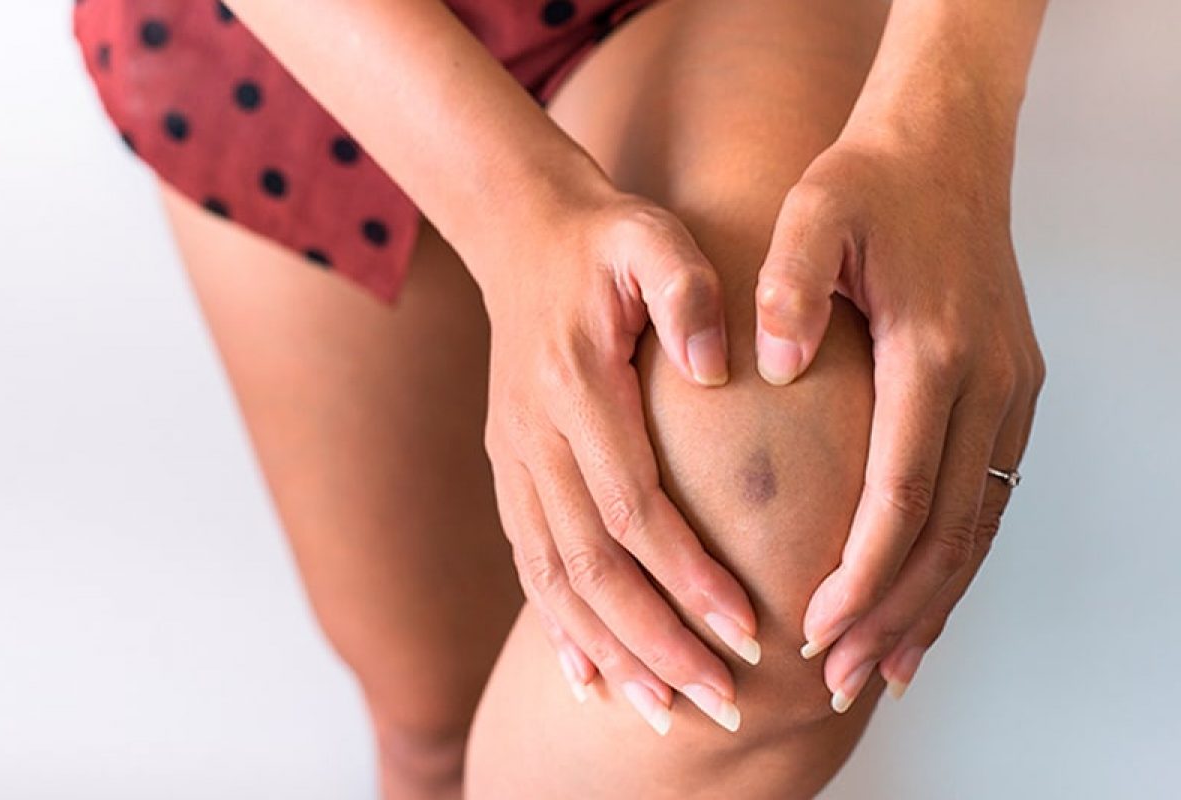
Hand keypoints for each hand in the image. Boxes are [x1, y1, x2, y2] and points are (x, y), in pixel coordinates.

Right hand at [479, 186, 760, 733]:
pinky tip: (587, 678)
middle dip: (658, 643)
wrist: (522, 233)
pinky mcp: (511, 469)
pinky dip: (558, 627)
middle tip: (720, 704)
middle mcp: (534, 437)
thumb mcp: (654, 238)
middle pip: (593, 566)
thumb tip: (717, 373)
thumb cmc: (605, 240)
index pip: (634, 507)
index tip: (749, 630)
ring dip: (609, 652)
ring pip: (555, 580)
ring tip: (661, 713)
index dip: (689, 577)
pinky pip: (528, 563)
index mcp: (575, 387)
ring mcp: (515, 459)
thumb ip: (687, 293)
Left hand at [753, 132, 1044, 709]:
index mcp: (933, 350)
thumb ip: (791, 287)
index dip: (857, 572)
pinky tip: (920, 605)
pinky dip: (953, 563)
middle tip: (831, 678)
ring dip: (926, 606)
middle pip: (943, 534)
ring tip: (875, 670)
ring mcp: (1008, 392)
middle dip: (888, 614)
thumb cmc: (867, 184)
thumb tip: (771, 370)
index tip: (809, 628)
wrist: (946, 148)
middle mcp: (985, 383)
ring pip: (974, 529)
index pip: (898, 493)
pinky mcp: (1008, 394)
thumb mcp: (815, 213)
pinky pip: (985, 500)